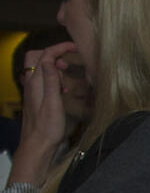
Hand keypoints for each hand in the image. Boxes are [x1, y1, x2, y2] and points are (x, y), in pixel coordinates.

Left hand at [9, 41, 77, 186]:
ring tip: (67, 73)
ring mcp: (33, 91)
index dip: (59, 48)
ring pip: (40, 68)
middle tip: (69, 59)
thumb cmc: (47, 128)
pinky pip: (42, 80)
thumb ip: (50, 80)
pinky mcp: (36, 98)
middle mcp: (31, 84)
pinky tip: (63, 88)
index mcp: (35, 83)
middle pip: (37, 58)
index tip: (74, 47)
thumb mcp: (53, 102)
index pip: (44, 55)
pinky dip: (53, 77)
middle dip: (53, 53)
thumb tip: (50, 59)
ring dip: (53, 66)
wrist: (37, 145)